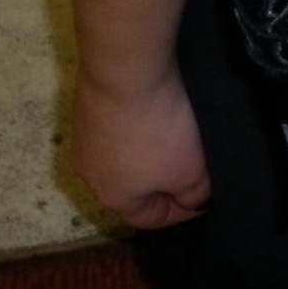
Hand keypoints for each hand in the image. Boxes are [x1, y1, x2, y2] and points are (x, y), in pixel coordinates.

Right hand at [69, 66, 209, 227]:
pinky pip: (115, 125)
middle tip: (191, 162)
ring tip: (174, 132)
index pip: (150, 219)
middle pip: (133, 187)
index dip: (181, 210)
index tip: (204, 193)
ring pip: (123, 154)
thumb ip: (195, 194)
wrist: (125, 69)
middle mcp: (89, 174)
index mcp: (113, 198)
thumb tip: (193, 199)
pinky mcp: (85, 107)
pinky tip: (153, 108)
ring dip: (148, 148)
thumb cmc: (159, 129)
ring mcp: (83, 138)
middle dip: (163, 179)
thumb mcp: (191, 172)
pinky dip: (135, 122)